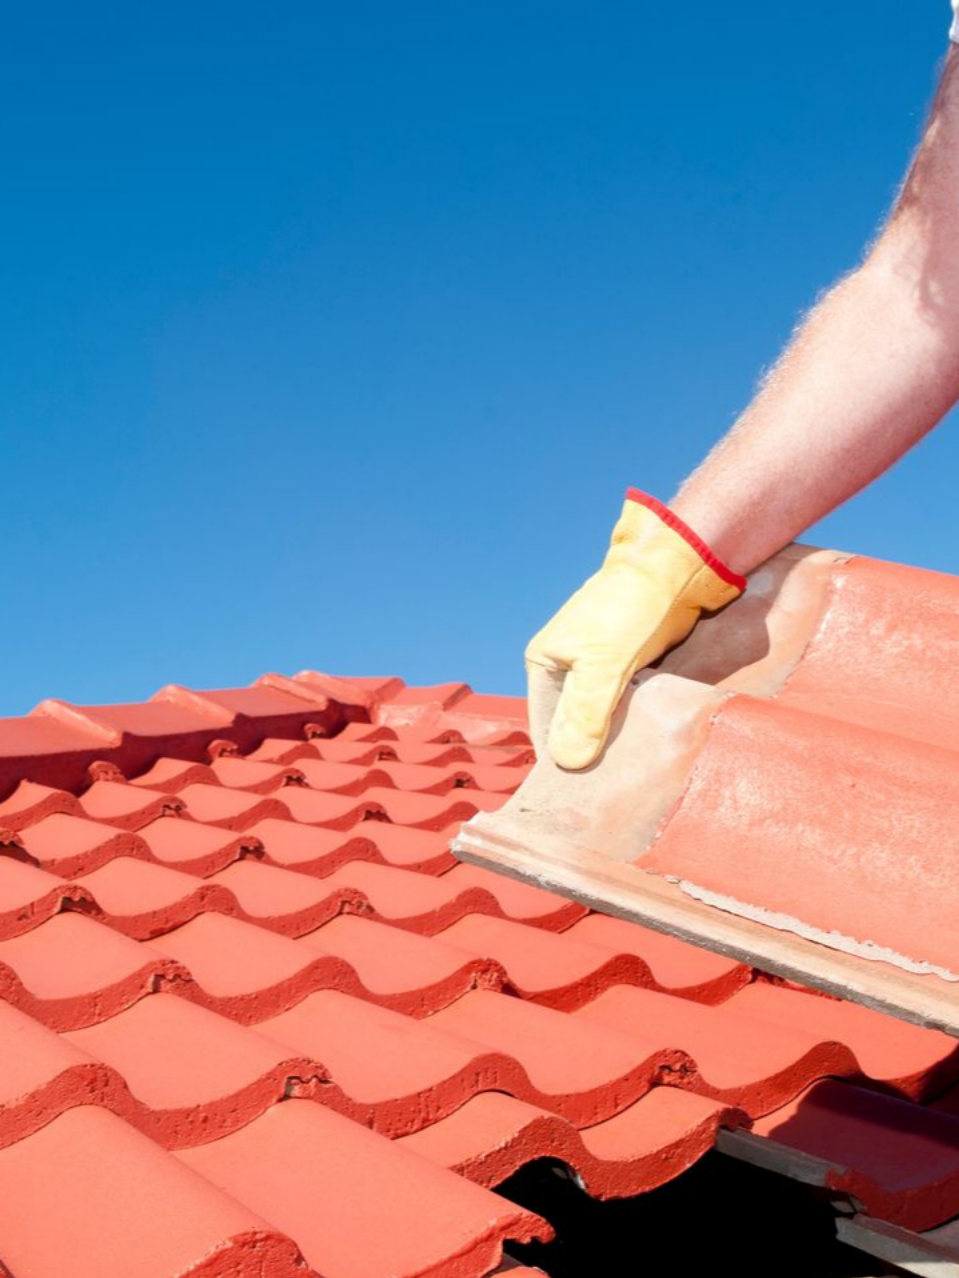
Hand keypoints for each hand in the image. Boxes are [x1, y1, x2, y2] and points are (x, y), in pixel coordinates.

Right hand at [525, 489, 745, 769]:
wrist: (677, 567)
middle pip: (571, 726)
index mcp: (545, 663)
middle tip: (612, 792)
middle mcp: (567, 668)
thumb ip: (585, 713)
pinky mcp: (629, 668)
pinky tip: (646, 749)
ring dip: (613, 744)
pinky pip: (625, 708)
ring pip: (600, 720)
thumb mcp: (604, 663)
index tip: (583, 796)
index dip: (561, 761)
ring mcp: (598, 669)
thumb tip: (567, 763)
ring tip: (629, 777)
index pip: (544, 727)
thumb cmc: (632, 608)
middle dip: (589, 755)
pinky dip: (633, 727)